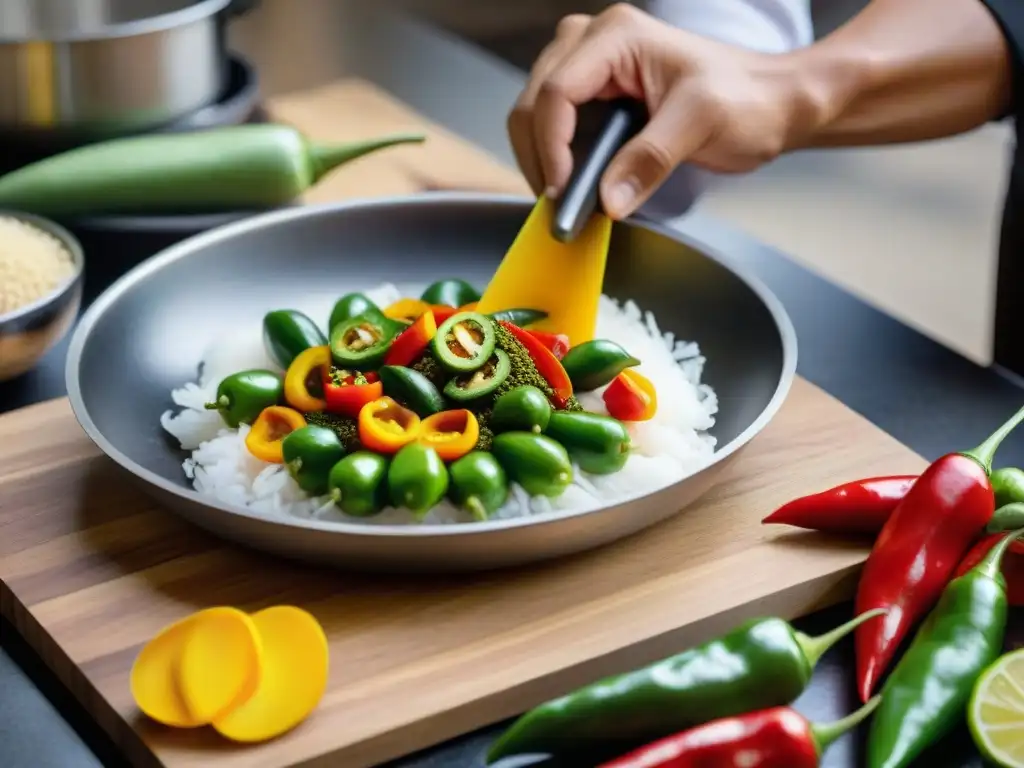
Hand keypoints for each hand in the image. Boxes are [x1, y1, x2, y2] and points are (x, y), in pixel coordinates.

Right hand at [508, 4, 819, 219]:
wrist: (770, 102)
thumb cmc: (746, 99)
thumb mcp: (701, 124)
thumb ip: (650, 159)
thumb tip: (606, 200)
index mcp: (617, 36)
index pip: (558, 91)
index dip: (552, 146)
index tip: (562, 191)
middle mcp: (594, 43)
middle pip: (535, 101)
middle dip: (540, 155)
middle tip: (559, 203)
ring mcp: (590, 67)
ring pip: (535, 114)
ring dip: (542, 159)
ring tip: (565, 197)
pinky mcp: (593, 93)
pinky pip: (554, 126)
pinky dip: (555, 158)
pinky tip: (572, 184)